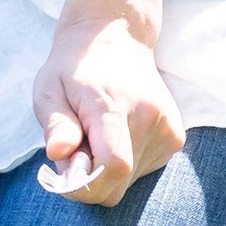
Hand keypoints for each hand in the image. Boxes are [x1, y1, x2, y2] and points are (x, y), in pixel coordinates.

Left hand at [32, 12, 183, 205]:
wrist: (116, 41)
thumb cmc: (74, 69)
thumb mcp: (49, 89)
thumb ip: (55, 124)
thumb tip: (58, 153)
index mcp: (113, 106)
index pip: (113, 165)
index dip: (86, 185)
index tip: (63, 174)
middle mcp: (149, 119)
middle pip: (120, 180)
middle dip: (90, 178)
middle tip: (73, 148)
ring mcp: (168, 128)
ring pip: (130, 180)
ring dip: (106, 168)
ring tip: (95, 134)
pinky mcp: (176, 137)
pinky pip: (144, 170)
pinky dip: (124, 162)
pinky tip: (115, 134)